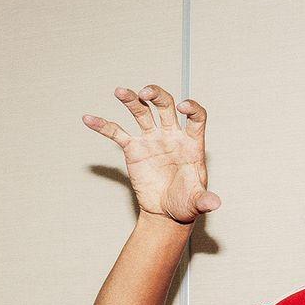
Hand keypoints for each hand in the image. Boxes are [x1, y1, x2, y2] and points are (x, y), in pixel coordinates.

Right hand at [82, 85, 219, 223]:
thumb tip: (214, 203)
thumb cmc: (186, 203)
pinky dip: (103, 126)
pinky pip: (117, 133)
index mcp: (192, 143)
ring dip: (131, 100)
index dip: (192, 108)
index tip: (183, 107)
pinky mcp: (134, 149)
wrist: (166, 212)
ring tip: (120, 92)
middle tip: (145, 93)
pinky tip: (89, 119)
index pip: (196, 117)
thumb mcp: (197, 202)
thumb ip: (205, 200)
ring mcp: (152, 140)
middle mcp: (172, 136)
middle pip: (165, 106)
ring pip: (141, 112)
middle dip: (157, 96)